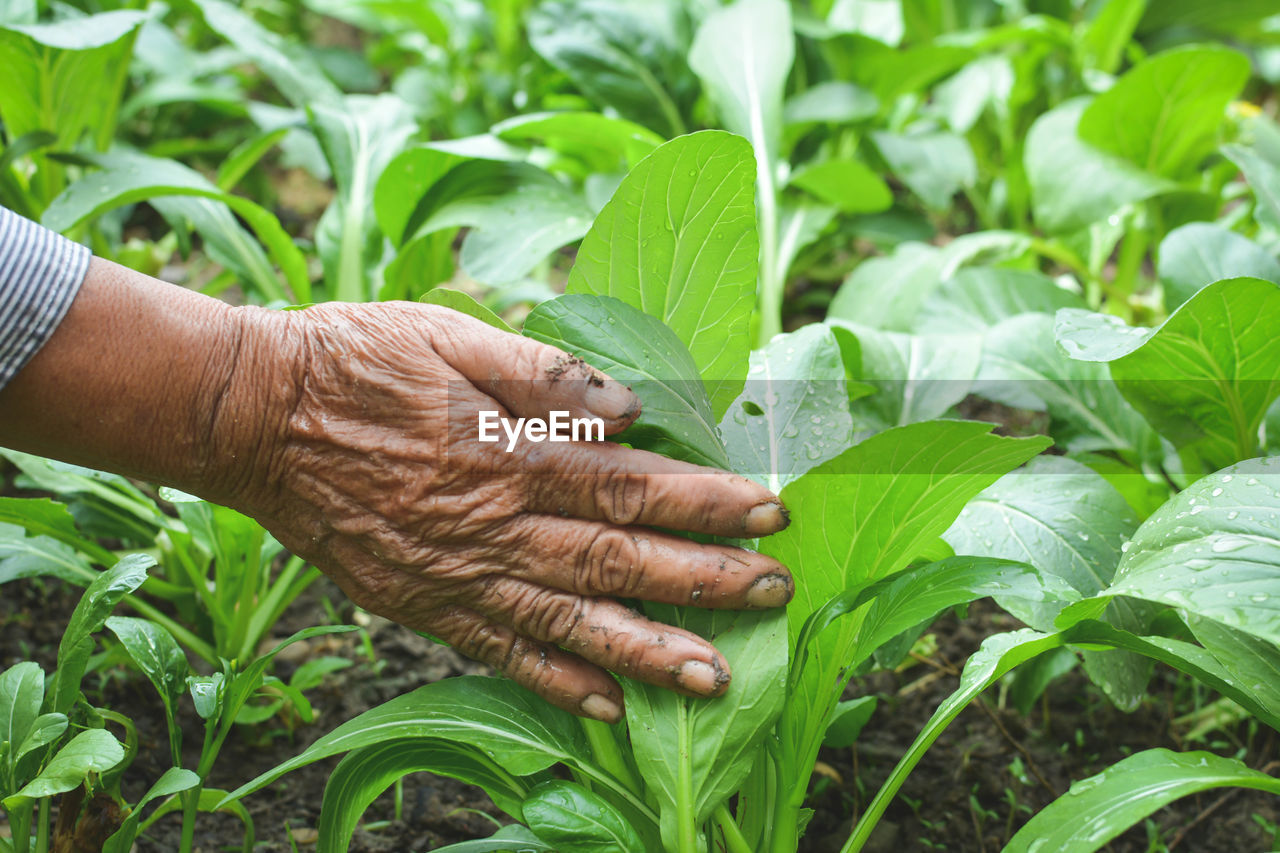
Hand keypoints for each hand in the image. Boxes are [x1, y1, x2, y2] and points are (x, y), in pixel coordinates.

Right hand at [208, 301, 791, 722]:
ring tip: (715, 677)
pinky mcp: (422, 605)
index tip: (768, 513)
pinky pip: (497, 652)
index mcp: (508, 451)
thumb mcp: (447, 333)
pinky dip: (554, 683)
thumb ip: (541, 372)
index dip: (705, 501)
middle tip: (775, 594)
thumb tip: (627, 407)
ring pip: (569, 620)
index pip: (630, 483)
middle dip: (704, 579)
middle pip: (617, 558)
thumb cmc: (355, 360)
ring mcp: (456, 573)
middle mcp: (492, 524)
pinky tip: (606, 708)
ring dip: (647, 651)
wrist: (254, 416)